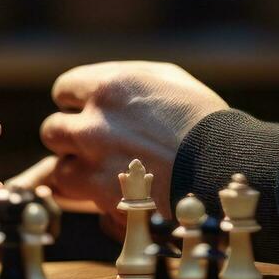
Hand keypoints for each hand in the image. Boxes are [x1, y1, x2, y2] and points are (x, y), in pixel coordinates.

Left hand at [39, 61, 226, 231]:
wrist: (226, 167)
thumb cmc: (204, 120)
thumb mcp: (168, 80)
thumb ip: (124, 79)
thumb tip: (96, 88)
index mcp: (108, 86)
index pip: (63, 90)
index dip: (76, 103)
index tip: (89, 112)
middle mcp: (92, 123)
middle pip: (52, 130)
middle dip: (71, 138)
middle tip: (96, 146)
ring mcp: (93, 163)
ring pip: (57, 168)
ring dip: (76, 171)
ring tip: (106, 174)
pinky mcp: (102, 198)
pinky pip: (75, 195)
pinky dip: (92, 199)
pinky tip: (118, 195)